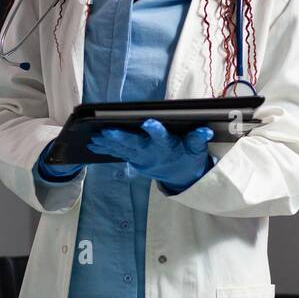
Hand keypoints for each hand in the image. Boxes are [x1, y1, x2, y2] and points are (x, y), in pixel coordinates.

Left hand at [87, 118, 213, 190]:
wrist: (180, 175)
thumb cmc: (188, 157)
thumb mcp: (196, 149)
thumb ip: (198, 140)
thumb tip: (204, 131)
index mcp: (166, 147)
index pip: (161, 137)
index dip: (155, 130)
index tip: (149, 122)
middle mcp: (151, 153)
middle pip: (134, 144)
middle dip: (119, 138)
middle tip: (105, 131)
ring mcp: (140, 158)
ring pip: (122, 150)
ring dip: (107, 144)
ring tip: (93, 138)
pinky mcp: (134, 160)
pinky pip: (118, 154)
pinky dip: (106, 149)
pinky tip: (93, 144)